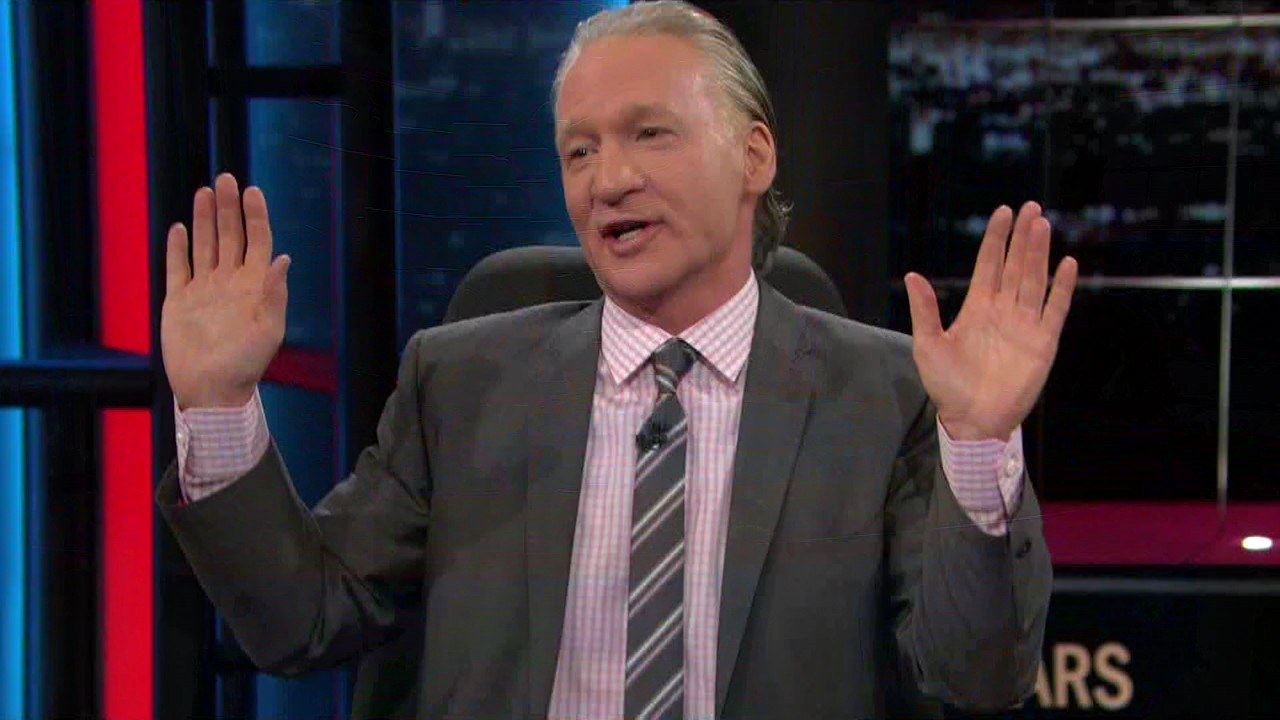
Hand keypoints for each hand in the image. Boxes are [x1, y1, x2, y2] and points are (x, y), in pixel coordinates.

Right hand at [162, 173, 289, 409]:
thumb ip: (273, 293)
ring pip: (204, 246)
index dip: (255, 217)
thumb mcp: (268, 330)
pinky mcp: (178, 301)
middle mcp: (229, 282)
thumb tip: (284, 258)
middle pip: (229, 236)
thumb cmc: (245, 365)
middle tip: (226, 179)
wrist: (211, 391)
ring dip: (204, 219)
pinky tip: (179, 227)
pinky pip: (177, 268)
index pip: (257, 242)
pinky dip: (178, 248)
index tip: (252, 191)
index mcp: (253, 287)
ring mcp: (203, 290)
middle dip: (228, 208)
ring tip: (205, 192)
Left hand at [904, 202, 1077, 440]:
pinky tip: (1067, 264)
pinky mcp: (1043, 342)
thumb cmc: (947, 385)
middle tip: (1031, 207)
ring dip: (1039, 253)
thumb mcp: (928, 345)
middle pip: (1015, 265)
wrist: (973, 419)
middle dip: (1022, 236)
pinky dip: (1062, 288)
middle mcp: (1003, 310)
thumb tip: (912, 275)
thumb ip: (924, 310)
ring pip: (1034, 280)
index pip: (989, 264)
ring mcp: (1024, 324)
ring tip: (1043, 225)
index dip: (996, 238)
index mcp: (976, 307)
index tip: (1003, 212)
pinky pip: (1055, 309)